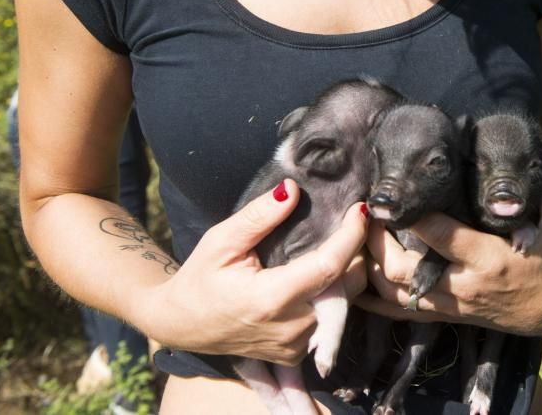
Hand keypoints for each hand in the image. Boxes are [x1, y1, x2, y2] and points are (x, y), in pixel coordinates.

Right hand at [141, 180, 367, 364]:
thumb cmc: (199, 278)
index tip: (360, 210)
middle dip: (356, 252)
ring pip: (344, 303)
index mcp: (272, 298)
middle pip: (346, 285)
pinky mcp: (295, 352)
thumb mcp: (221, 241)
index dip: (351, 236)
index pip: (329, 265)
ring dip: (347, 272)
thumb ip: (259, 216)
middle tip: (353, 222)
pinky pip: (330, 320)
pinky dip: (334, 294)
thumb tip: (292, 189)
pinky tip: (324, 272)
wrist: (180, 325)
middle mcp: (291, 327)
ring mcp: (295, 345)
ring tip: (342, 242)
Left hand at [357, 165, 541, 334]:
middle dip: (377, 242)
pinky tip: (354, 282)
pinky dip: (374, 301)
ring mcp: (452, 303)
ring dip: (371, 267)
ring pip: (396, 292)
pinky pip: (402, 312)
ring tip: (356, 238)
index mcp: (488, 258)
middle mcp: (464, 284)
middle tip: (364, 215)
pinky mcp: (447, 314)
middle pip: (405, 269)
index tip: (391, 197)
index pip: (442, 236)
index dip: (413, 216)